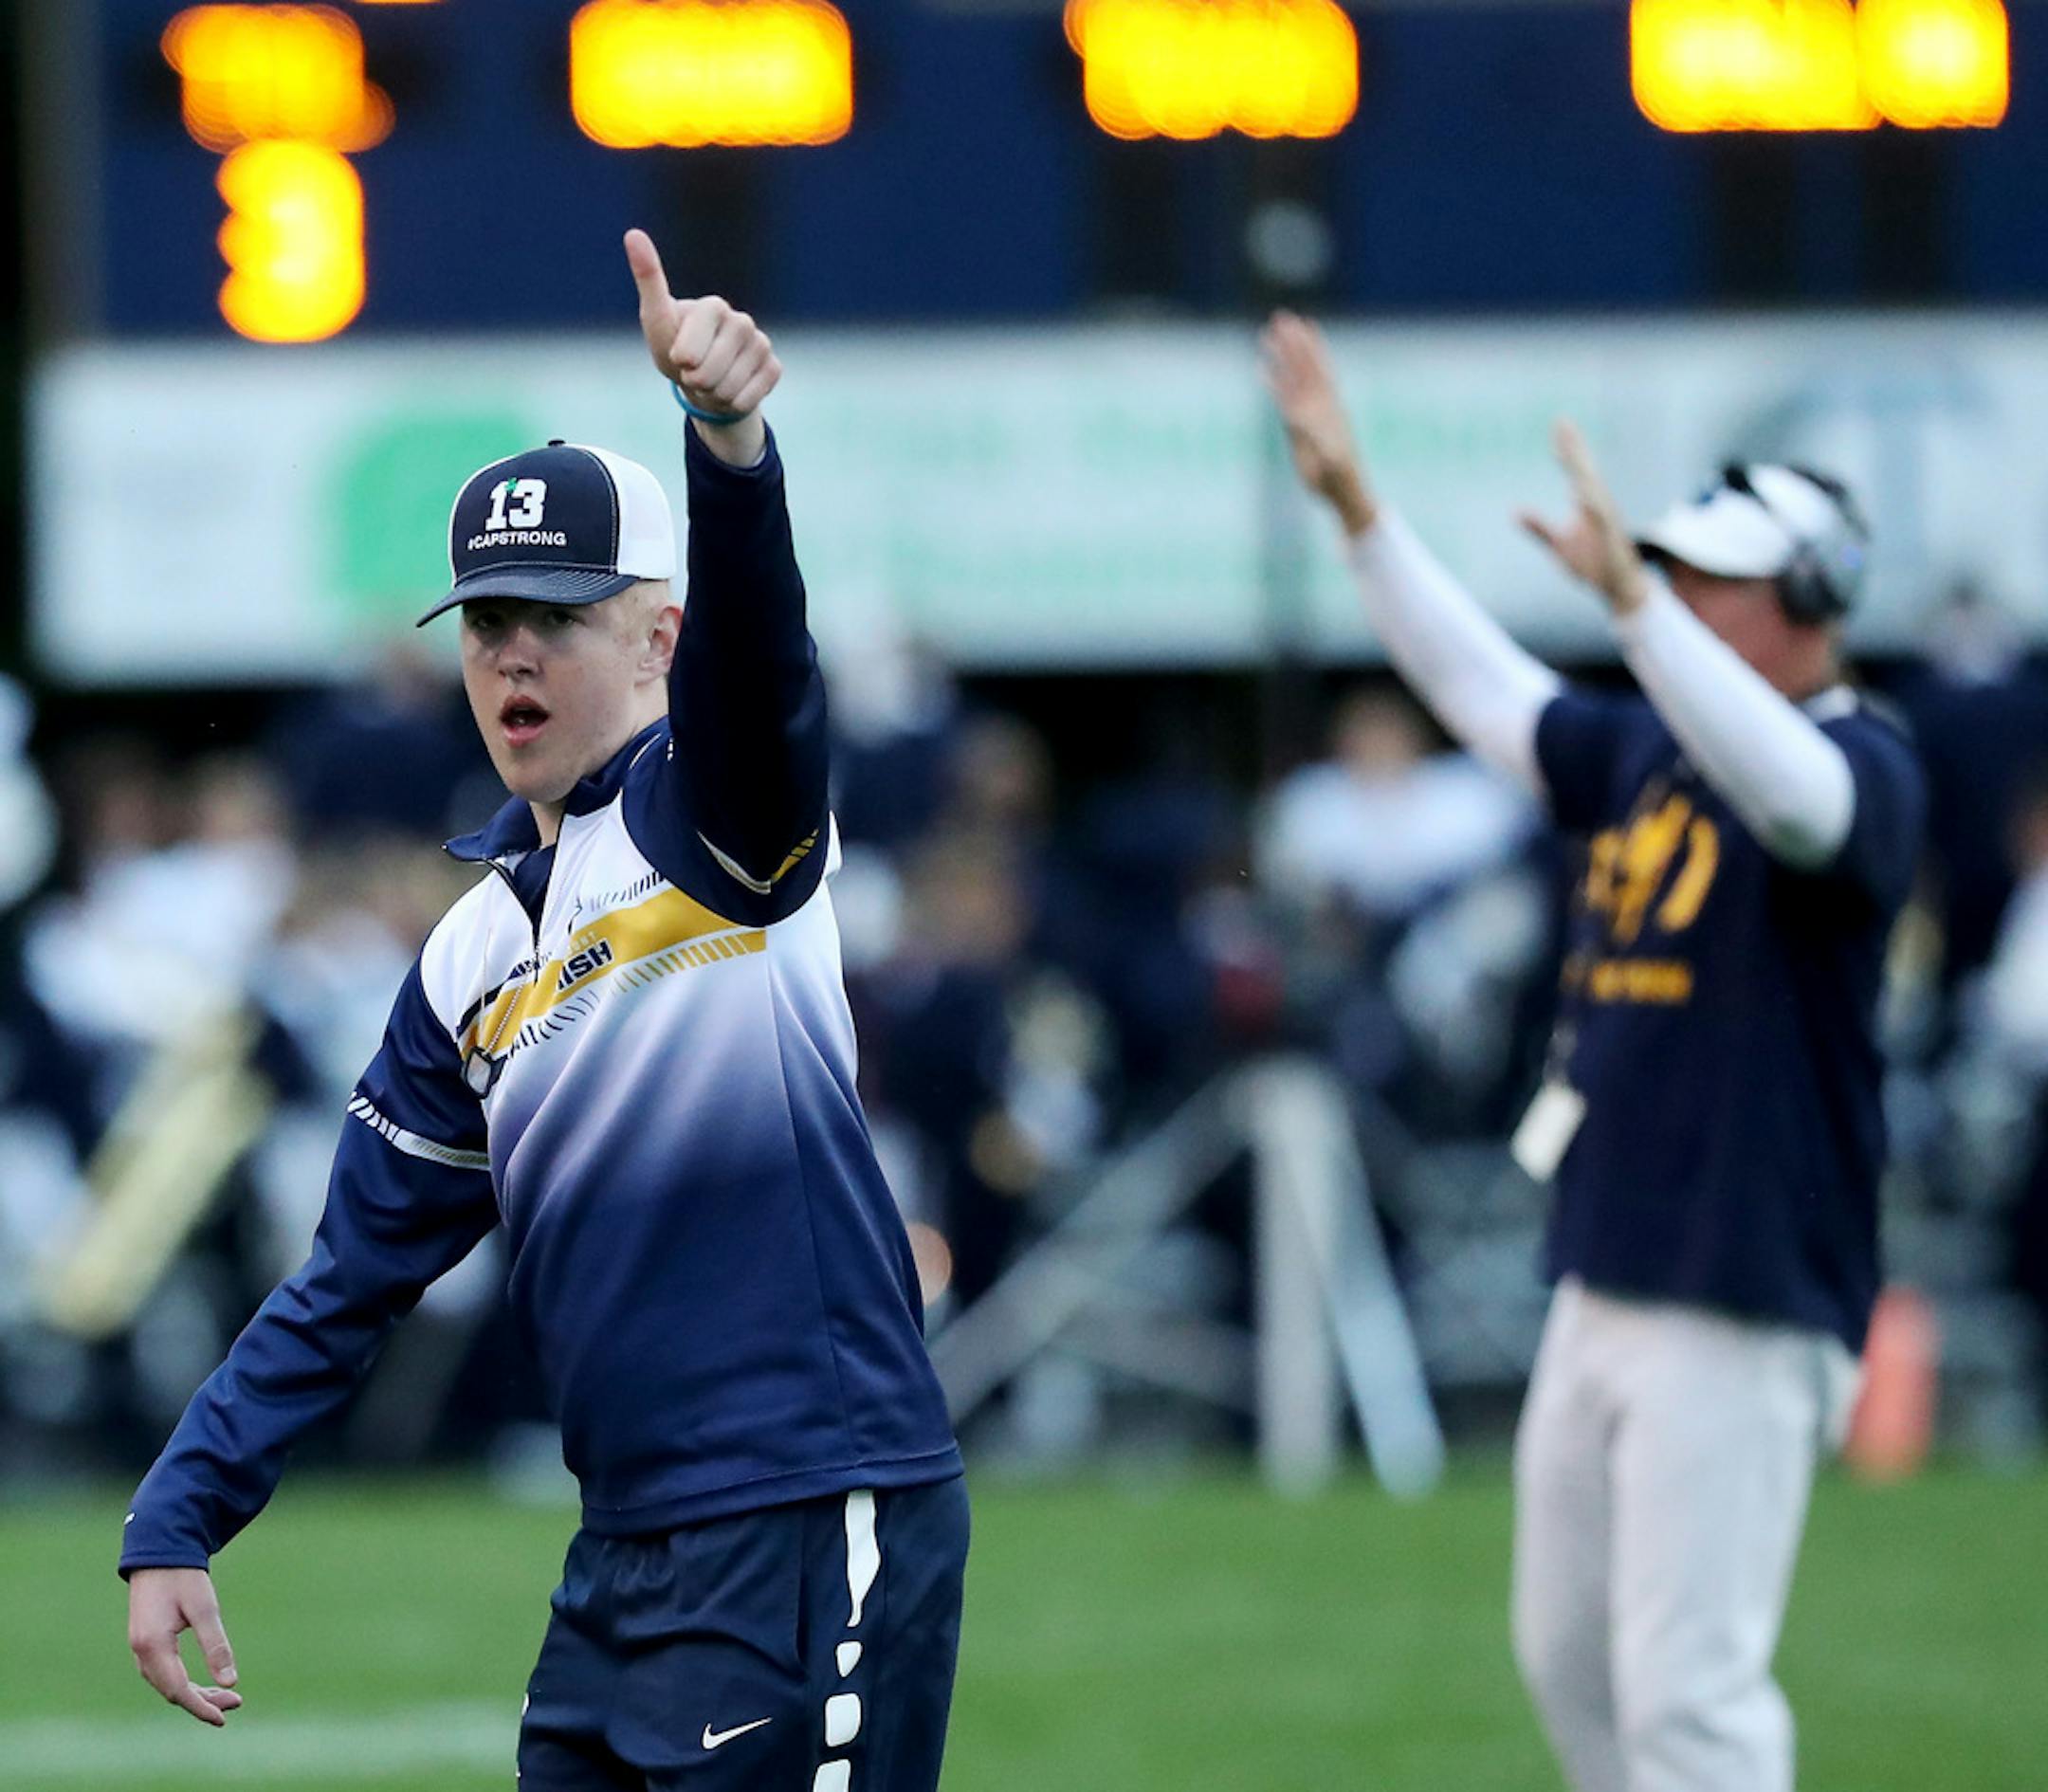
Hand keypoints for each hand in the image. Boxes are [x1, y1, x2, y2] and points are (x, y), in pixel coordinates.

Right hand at [128, 1568, 241, 1727]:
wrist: (159, 1552)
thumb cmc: (183, 1577)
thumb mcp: (205, 1609)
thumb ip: (216, 1645)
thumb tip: (231, 1682)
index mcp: (153, 1646)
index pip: (177, 1690)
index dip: (200, 1707)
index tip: (223, 1718)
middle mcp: (141, 1652)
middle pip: (172, 1691)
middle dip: (203, 1701)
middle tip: (235, 1703)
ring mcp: (140, 1648)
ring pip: (167, 1683)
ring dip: (195, 1693)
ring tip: (227, 1696)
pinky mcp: (146, 1642)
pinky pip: (164, 1673)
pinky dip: (184, 1681)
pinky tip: (204, 1683)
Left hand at [624, 228, 778, 466]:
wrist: (701, 379)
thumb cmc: (674, 345)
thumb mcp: (656, 318)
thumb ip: (649, 278)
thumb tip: (633, 233)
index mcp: (714, 306)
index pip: (694, 346)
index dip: (684, 357)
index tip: (679, 357)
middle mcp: (742, 321)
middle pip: (712, 370)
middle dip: (696, 380)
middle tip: (693, 372)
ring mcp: (761, 345)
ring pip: (731, 387)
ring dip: (713, 393)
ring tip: (709, 380)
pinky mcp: (773, 368)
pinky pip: (749, 397)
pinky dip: (733, 402)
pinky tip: (730, 390)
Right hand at [1259, 309, 1376, 536]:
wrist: (1341, 489)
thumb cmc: (1338, 476)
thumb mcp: (1329, 458)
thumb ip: (1314, 437)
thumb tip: (1295, 416)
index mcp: (1327, 406)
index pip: (1314, 370)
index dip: (1307, 348)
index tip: (1299, 325)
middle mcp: (1318, 404)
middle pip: (1303, 366)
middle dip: (1293, 342)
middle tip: (1281, 316)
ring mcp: (1307, 412)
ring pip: (1292, 377)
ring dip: (1281, 356)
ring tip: (1267, 334)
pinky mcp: (1297, 425)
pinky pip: (1283, 397)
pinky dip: (1273, 381)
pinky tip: (1261, 368)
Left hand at [1518, 419, 1649, 616]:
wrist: (1616, 586)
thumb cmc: (1591, 564)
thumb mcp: (1557, 546)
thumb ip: (1539, 528)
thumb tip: (1516, 512)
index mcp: (1586, 503)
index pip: (1575, 469)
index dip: (1566, 448)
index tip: (1559, 425)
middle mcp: (1598, 504)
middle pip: (1583, 469)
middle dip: (1573, 446)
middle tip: (1562, 422)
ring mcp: (1605, 518)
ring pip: (1591, 487)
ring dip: (1580, 467)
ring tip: (1567, 446)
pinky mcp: (1610, 535)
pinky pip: (1599, 515)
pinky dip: (1588, 502)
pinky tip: (1576, 489)